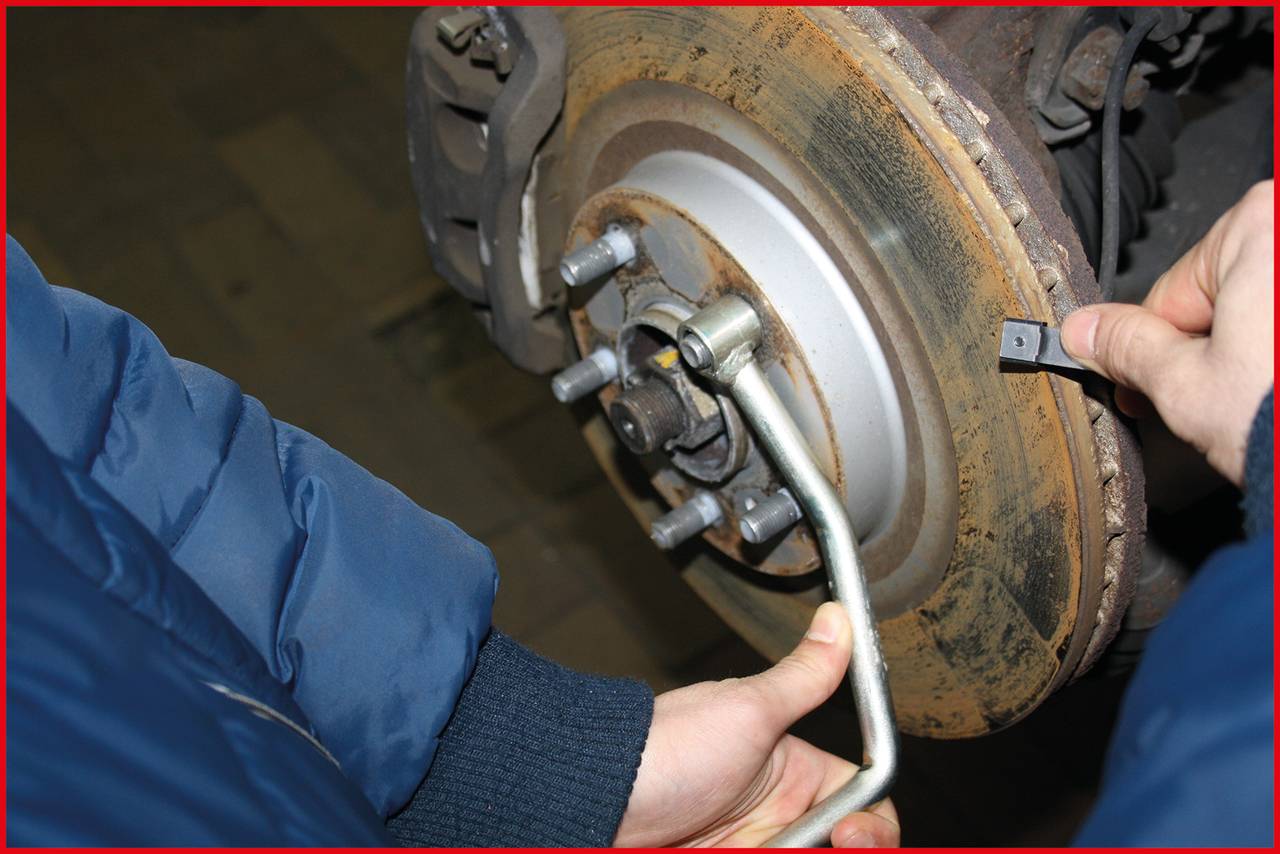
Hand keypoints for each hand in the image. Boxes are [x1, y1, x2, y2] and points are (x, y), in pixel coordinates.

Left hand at [615, 602, 898, 847]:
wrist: (596, 801)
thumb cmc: (666, 752)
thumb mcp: (747, 709)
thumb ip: (805, 676)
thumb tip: (838, 618)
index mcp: (793, 771)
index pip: (861, 804)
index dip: (869, 827)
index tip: (851, 839)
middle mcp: (777, 813)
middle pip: (836, 842)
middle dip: (826, 847)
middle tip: (790, 849)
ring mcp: (751, 842)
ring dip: (792, 853)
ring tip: (751, 847)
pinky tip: (735, 852)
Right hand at [1062, 180, 1274, 485]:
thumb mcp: (1182, 384)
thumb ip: (1126, 348)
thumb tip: (1086, 331)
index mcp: (1261, 224)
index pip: (1173, 290)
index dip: (1150, 346)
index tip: (1140, 381)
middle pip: (1226, 295)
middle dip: (1206, 349)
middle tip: (1202, 400)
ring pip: (1264, 312)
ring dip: (1249, 355)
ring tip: (1250, 405)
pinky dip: (1278, 360)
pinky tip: (1277, 395)